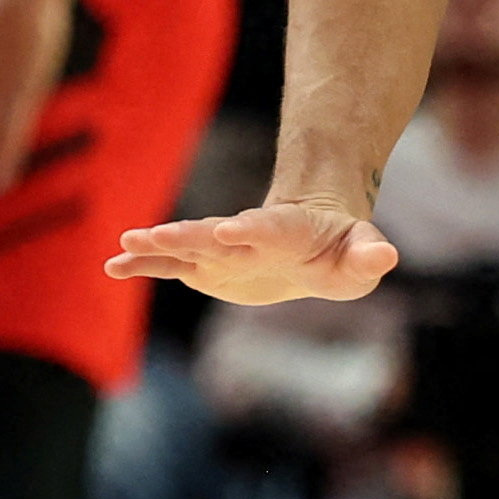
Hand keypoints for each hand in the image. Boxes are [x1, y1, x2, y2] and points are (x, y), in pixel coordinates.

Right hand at [109, 198, 402, 303]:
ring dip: (154, 248)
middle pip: (212, 236)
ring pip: (184, 249)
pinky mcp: (205, 268)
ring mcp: (221, 252)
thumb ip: (369, 256)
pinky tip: (112, 268)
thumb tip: (386, 257)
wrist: (309, 244)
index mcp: (283, 233)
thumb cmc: (339, 252)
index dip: (248, 230)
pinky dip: (143, 266)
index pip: (264, 229)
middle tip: (154, 235)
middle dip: (186, 236)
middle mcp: (244, 239)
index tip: (227, 229)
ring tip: (121, 248)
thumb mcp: (361, 256)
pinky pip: (170, 267)